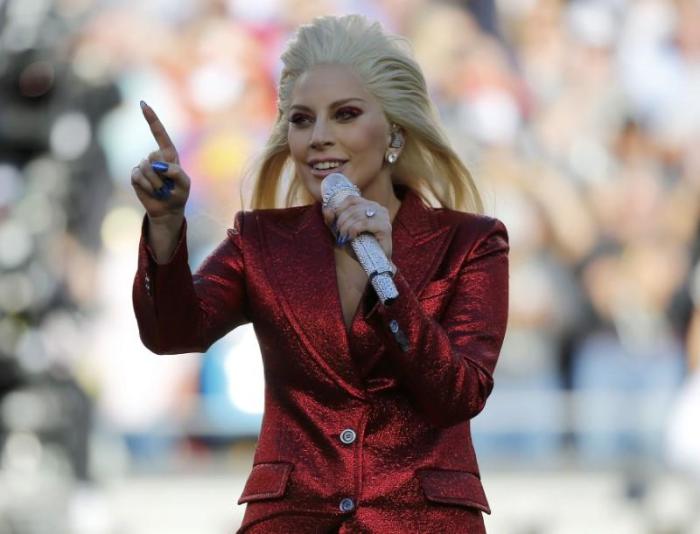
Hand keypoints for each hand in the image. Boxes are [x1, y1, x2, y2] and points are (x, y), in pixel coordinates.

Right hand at [130, 101, 190, 222]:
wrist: (167, 210)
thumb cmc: (179, 194)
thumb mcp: (185, 185)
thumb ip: (177, 173)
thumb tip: (159, 166)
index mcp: (169, 154)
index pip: (159, 133)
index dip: (151, 118)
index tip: (142, 103)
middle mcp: (155, 157)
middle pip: (153, 156)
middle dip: (161, 174)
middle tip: (167, 185)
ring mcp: (144, 165)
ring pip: (146, 168)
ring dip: (155, 182)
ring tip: (161, 190)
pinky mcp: (135, 175)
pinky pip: (138, 177)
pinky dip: (147, 186)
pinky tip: (152, 191)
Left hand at [322, 196, 392, 259]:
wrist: (374, 264)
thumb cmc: (359, 247)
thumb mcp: (342, 232)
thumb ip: (333, 221)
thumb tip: (326, 209)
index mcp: (370, 206)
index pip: (351, 199)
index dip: (339, 208)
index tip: (334, 222)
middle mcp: (378, 208)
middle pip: (352, 207)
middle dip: (341, 221)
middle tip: (339, 234)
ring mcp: (383, 216)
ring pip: (357, 215)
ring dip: (346, 227)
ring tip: (344, 237)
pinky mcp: (385, 227)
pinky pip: (363, 223)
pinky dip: (353, 230)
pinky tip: (351, 237)